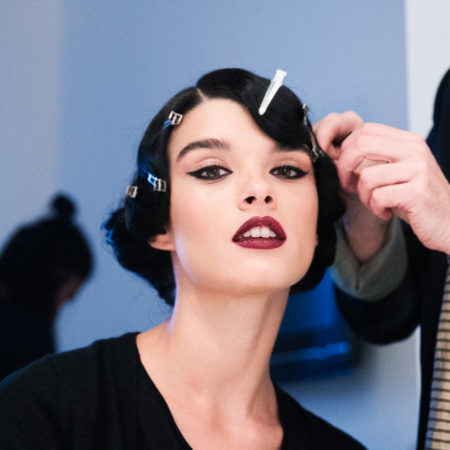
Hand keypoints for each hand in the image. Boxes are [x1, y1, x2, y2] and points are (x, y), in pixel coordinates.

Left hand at [324, 117, 449, 253]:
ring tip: (377, 204)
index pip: (365, 130)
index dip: (346, 150)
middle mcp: (414, 150)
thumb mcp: (397, 172)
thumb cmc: (415, 199)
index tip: (345, 170)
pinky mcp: (417, 192)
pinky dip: (376, 209)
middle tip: (349, 185)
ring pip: (366, 176)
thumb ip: (376, 159)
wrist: (449, 223)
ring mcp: (418, 169)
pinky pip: (378, 196)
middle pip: (361, 144)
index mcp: (408, 141)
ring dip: (364, 196)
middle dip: (345, 167)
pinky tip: (387, 213)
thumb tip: (338, 156)